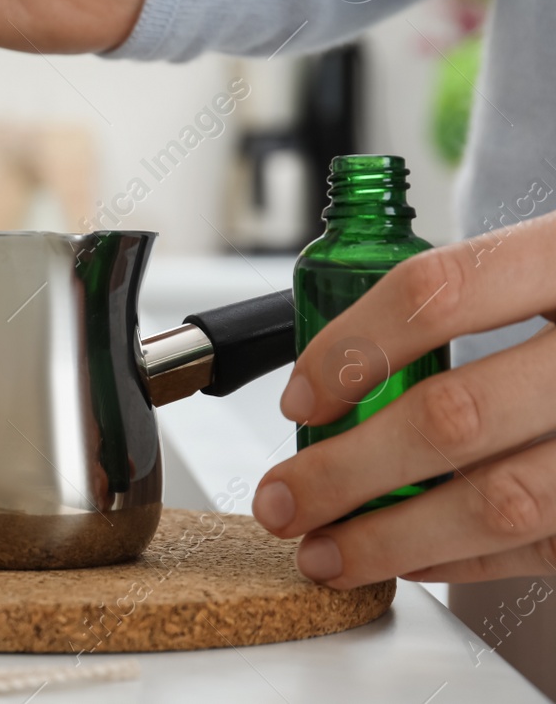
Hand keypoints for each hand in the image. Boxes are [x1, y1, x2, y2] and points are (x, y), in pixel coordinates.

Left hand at [253, 211, 555, 587]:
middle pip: (456, 416)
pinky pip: (550, 545)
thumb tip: (332, 373)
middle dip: (349, 471)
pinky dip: (467, 559)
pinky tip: (410, 556)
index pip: (437, 292)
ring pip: (504, 501)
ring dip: (394, 538)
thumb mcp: (549, 254)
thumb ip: (459, 296)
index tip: (300, 399)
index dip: (352, 348)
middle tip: (284, 497)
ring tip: (326, 550)